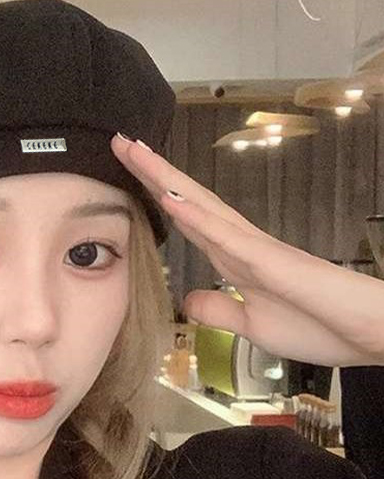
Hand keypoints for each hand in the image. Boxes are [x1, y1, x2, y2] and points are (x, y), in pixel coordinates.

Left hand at [111, 133, 383, 366]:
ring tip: (133, 152)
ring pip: (201, 206)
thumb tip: (188, 301)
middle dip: (152, 173)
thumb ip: (220, 310)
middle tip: (120, 143)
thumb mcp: (253, 325)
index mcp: (234, 259)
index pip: (188, 221)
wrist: (369, 335)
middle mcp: (240, 244)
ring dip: (165, 179)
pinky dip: (195, 216)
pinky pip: (226, 235)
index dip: (157, 197)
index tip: (129, 176)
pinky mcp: (271, 261)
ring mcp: (255, 248)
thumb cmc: (320, 326)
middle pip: (188, 201)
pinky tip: (170, 198)